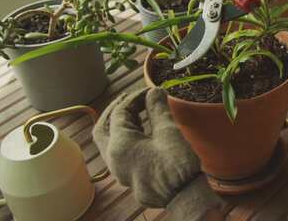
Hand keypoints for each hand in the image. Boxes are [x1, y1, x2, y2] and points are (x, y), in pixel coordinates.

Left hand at [93, 88, 222, 220]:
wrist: (185, 196)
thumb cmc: (176, 164)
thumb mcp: (168, 131)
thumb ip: (157, 108)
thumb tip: (154, 91)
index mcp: (119, 145)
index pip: (120, 113)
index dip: (135, 98)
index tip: (151, 91)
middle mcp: (113, 159)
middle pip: (102, 128)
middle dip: (114, 111)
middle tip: (129, 99)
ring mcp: (120, 171)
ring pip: (109, 143)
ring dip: (119, 126)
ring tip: (137, 114)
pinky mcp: (131, 179)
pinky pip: (120, 154)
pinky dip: (125, 139)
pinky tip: (141, 134)